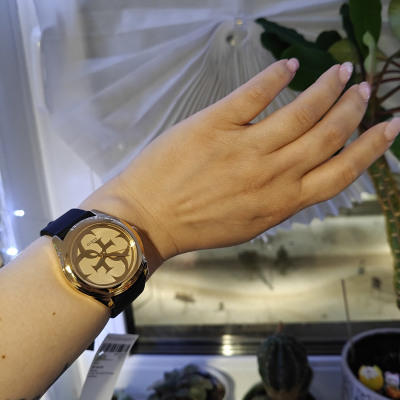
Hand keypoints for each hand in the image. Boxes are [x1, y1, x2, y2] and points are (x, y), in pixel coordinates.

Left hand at [82, 59, 399, 269]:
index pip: (340, 172)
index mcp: (282, 202)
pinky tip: (289, 65)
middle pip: (327, 136)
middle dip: (352, 110)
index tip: (388, 127)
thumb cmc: (195, 227)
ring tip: (341, 71)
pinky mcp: (215, 124)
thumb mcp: (248, 223)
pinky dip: (275, 76)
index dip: (370, 147)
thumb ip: (279, 200)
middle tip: (363, 89)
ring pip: (300, 112)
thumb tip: (300, 174)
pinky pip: (254, 94)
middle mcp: (272, 174)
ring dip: (326, 88)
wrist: (147, 221)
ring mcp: (245, 147)